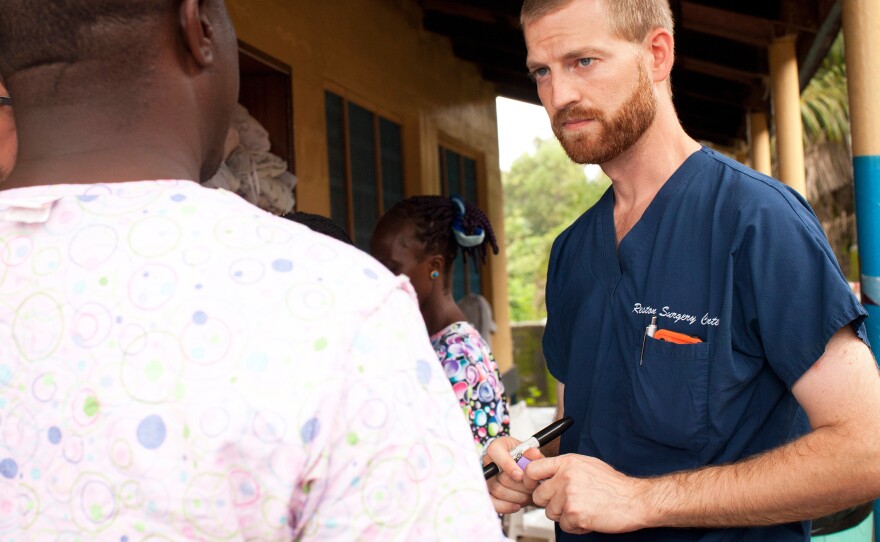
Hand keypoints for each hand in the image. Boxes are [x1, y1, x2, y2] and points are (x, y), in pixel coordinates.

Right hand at [483, 436, 544, 513]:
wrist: (527, 476)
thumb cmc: (527, 462)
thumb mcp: (533, 456)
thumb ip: (534, 455)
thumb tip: (534, 453)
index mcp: (498, 447)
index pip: (495, 451)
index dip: (507, 464)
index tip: (520, 476)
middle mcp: (488, 461)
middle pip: (499, 476)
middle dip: (519, 485)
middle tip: (532, 486)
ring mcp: (487, 478)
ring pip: (498, 491)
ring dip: (517, 496)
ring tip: (528, 493)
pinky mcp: (488, 493)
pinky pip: (493, 503)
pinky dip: (506, 506)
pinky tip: (518, 505)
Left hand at [525, 454, 649, 533]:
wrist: (635, 500)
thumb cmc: (612, 484)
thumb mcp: (585, 465)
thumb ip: (560, 466)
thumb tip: (534, 460)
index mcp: (567, 462)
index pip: (532, 469)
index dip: (528, 480)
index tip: (532, 486)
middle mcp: (566, 477)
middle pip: (538, 495)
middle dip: (550, 502)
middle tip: (567, 502)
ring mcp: (570, 496)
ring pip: (550, 512)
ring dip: (564, 515)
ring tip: (582, 509)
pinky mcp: (575, 514)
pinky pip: (564, 525)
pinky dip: (575, 526)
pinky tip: (588, 517)